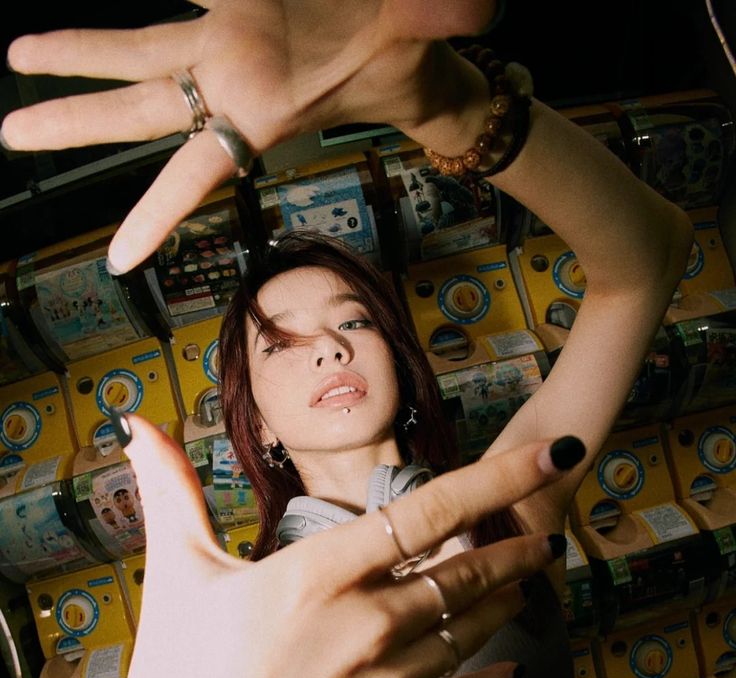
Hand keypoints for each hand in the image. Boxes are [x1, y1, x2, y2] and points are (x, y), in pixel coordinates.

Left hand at [2, 0, 496, 269]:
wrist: (395, 48)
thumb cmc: (405, 64)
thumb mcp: (415, 44)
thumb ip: (432, 21)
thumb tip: (475, 4)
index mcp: (262, 110)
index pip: (202, 171)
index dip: (158, 212)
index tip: (117, 263)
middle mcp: (229, 83)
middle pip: (139, 108)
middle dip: (74, 121)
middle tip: (11, 137)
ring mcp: (220, 45)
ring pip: (134, 54)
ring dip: (77, 58)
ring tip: (18, 59)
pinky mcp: (225, 8)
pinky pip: (179, 5)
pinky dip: (143, 11)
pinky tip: (88, 21)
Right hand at [84, 412, 572, 677]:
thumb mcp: (174, 575)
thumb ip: (170, 492)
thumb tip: (138, 423)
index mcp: (320, 576)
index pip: (430, 511)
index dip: (500, 479)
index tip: (548, 456)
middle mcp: (368, 626)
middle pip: (468, 572)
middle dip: (516, 545)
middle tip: (545, 529)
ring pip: (472, 631)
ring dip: (507, 600)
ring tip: (528, 579)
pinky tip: (511, 671)